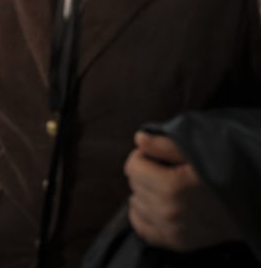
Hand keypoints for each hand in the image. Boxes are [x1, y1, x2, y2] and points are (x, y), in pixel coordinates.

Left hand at [125, 131, 239, 250]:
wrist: (251, 205)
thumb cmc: (226, 174)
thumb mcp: (199, 151)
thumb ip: (165, 144)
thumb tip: (138, 139)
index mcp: (171, 186)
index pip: (132, 167)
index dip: (143, 156)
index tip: (156, 156)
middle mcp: (167, 211)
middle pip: (134, 184)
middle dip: (144, 173)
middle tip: (165, 171)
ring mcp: (171, 229)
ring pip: (135, 204)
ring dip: (145, 193)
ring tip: (166, 188)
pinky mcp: (176, 242)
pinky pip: (141, 227)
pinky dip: (144, 214)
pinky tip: (157, 205)